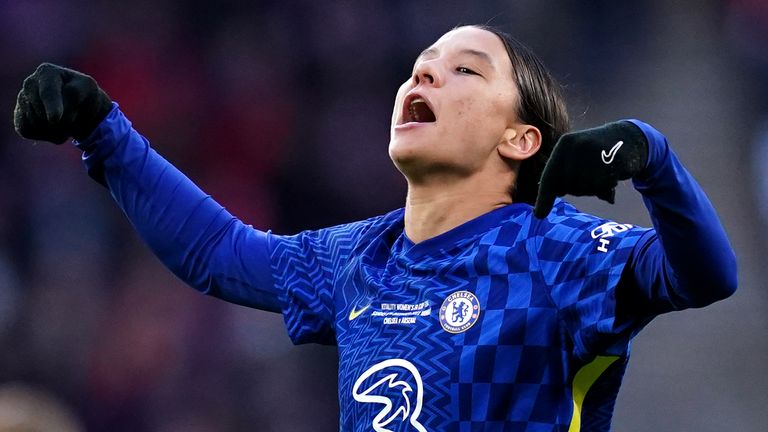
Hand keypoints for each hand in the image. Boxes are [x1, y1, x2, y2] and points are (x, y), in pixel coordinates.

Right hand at [13, 63, 111, 143]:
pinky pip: (28, 131)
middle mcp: (30, 84)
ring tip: (66, 120)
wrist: (79, 108)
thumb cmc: (85, 95)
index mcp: (47, 72)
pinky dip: (46, 135)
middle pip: (41, 112)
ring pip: (36, 124)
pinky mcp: (20, 117)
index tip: (55, 119)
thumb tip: (52, 119)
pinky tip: (54, 126)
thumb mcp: (88, 89)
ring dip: (56, 130)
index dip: (52, 106)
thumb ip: (74, 96)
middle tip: (75, 116)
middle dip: (62, 122)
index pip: (47, 93)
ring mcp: (22, 100)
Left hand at [533, 120, 647, 217]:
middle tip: (591, 177)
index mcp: (564, 145)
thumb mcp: (574, 159)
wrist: (627, 137)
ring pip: (587, 188)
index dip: (545, 197)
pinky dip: (607, 189)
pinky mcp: (614, 158)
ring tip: (602, 174)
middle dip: (579, 189)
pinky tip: (612, 177)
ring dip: (594, 189)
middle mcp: (577, 145)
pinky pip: (604, 186)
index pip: (550, 177)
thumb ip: (560, 179)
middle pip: (570, 186)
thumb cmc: (594, 154)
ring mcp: (596, 150)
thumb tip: (540, 210)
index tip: (539, 215)